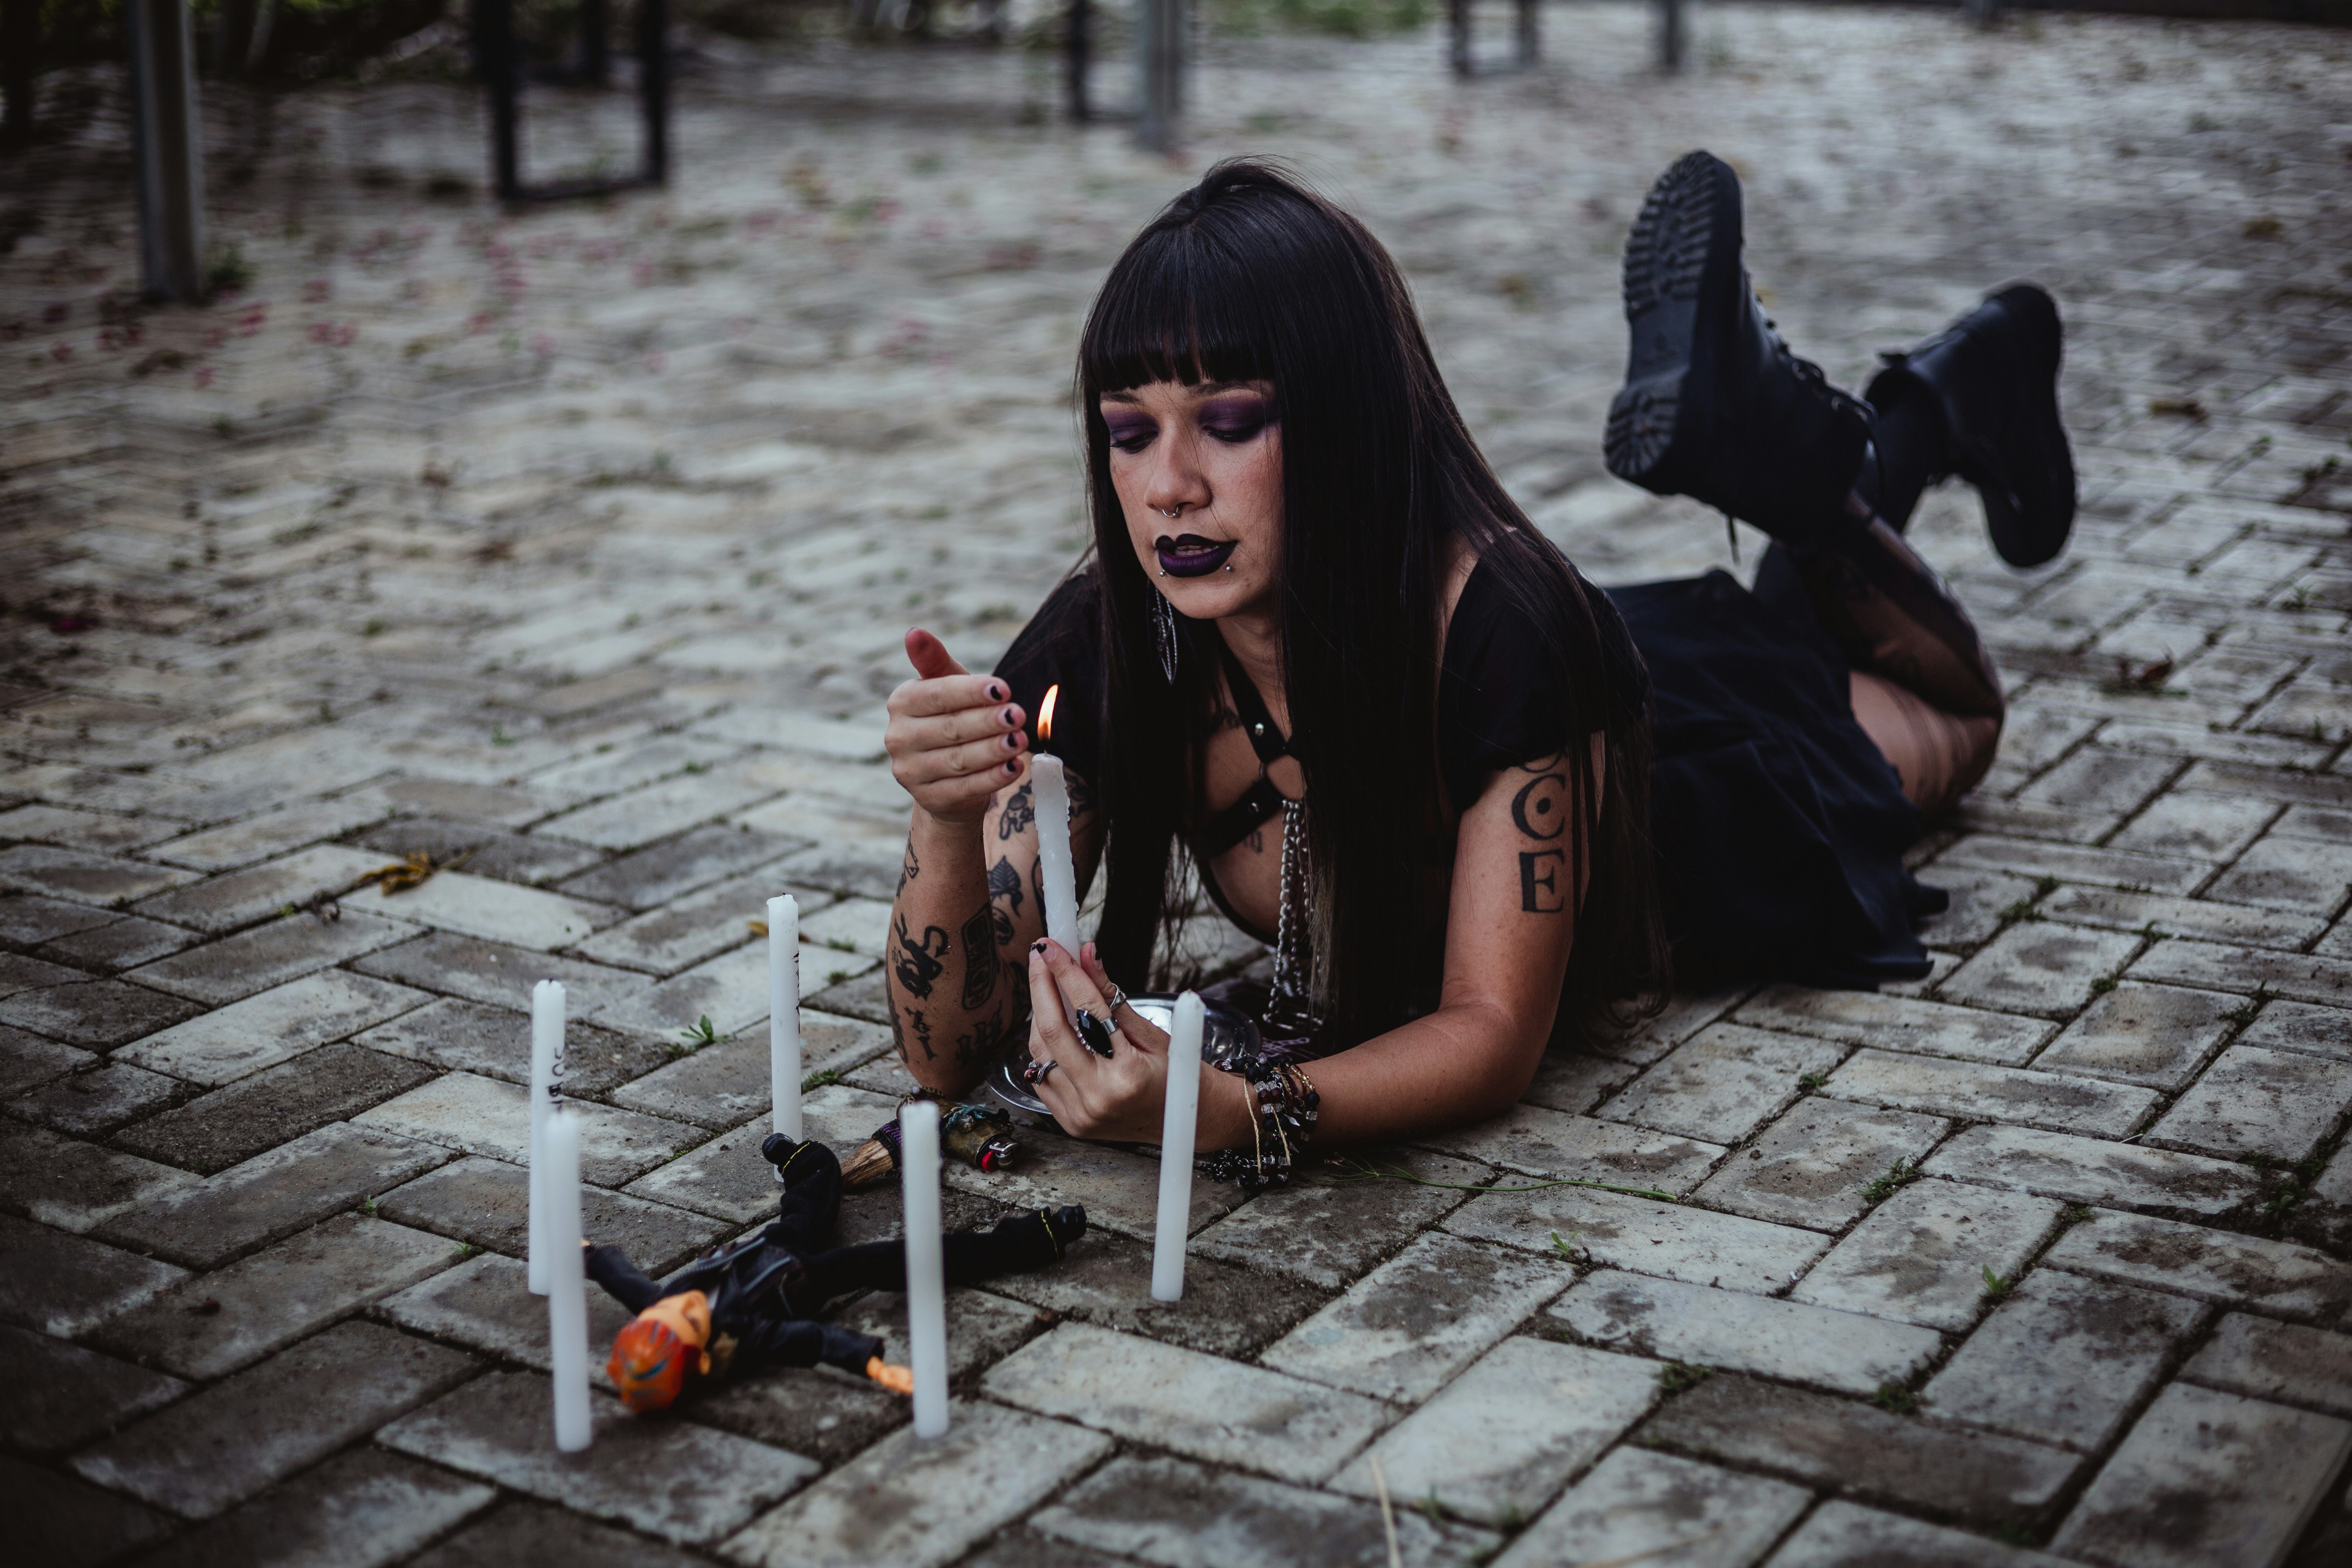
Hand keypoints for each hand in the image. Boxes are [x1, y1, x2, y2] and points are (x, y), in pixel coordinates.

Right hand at [886, 629, 1028, 825]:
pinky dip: (992, 778)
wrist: (945, 776)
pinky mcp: (929, 799)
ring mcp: (910, 772)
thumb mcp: (945, 686)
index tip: (1003, 689)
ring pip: (958, 760)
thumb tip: (914, 632)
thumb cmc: (950, 718)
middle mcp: (898, 738)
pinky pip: (966, 788)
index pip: (937, 695)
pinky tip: (1014, 767)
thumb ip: (934, 661)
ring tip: (1020, 740)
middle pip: (949, 728)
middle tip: (1018, 715)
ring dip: (993, 750)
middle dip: (987, 722)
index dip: (970, 692)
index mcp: (901, 703)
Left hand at [1026, 939, 1185, 1143]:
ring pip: (1041, 1053)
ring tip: (1047, 987)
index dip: (1067, 972)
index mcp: (1128, 1074)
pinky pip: (1042, 1076)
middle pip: (1054, 1031)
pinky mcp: (1070, 1122)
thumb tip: (1088, 955)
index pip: (1088, 1010)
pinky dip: (1044, 1047)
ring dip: (1040, 1015)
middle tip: (1040, 956)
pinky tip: (1051, 1024)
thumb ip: (1113, 995)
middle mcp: (1100, 1097)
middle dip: (1042, 987)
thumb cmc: (1177, 1075)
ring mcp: (1081, 1114)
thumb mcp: (1151, 1032)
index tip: (1053, 946)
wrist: (1189, 1122)